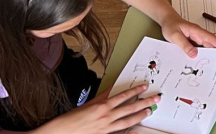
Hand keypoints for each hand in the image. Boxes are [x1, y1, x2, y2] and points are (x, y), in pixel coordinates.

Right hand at [43, 84, 158, 133]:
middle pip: (130, 108)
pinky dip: (129, 133)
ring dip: (140, 115)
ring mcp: (106, 129)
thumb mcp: (87, 104)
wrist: (59, 133)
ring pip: (128, 121)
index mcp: (101, 107)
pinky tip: (137, 131)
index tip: (144, 86)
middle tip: (156, 98)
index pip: (123, 96)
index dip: (136, 90)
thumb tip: (112, 89)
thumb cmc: (70, 120)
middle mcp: (106, 117)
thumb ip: (102, 97)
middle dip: (144, 102)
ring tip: (150, 111)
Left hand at [160, 14, 215, 56]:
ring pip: (203, 47)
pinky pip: (197, 48)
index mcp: (196, 31)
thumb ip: (184, 45)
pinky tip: (197, 60)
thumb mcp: (175, 36)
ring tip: (208, 65)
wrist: (166, 20)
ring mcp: (195, 38)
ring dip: (206, 54)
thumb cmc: (170, 25)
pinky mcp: (191, 41)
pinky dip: (199, 53)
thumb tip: (194, 54)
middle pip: (209, 43)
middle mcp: (198, 35)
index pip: (210, 38)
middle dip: (215, 52)